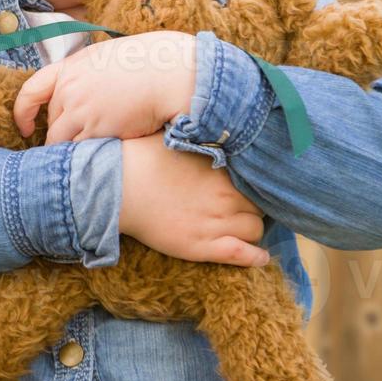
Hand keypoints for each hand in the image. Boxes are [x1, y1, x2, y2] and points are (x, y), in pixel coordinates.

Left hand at [13, 30, 196, 143]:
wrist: (168, 73)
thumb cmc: (147, 63)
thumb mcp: (106, 57)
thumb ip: (86, 73)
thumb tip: (80, 90)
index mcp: (71, 67)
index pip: (31, 91)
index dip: (22, 112)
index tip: (25, 128)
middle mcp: (71, 89)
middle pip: (52, 120)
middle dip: (61, 132)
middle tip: (78, 140)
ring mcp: (82, 110)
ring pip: (60, 141)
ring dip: (69, 149)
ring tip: (84, 156)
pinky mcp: (97, 129)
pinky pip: (80, 150)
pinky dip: (85, 156)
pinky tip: (99, 156)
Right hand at [119, 134, 269, 265]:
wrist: (119, 189)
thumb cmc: (143, 158)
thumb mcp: (177, 136)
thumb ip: (202, 135)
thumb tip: (215, 123)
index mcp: (222, 169)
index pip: (256, 180)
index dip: (254, 185)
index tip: (248, 187)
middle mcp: (225, 196)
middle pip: (260, 206)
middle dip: (255, 207)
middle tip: (244, 208)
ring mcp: (215, 223)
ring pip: (255, 230)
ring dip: (253, 229)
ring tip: (244, 228)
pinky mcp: (202, 246)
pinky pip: (241, 254)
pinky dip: (256, 257)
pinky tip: (262, 257)